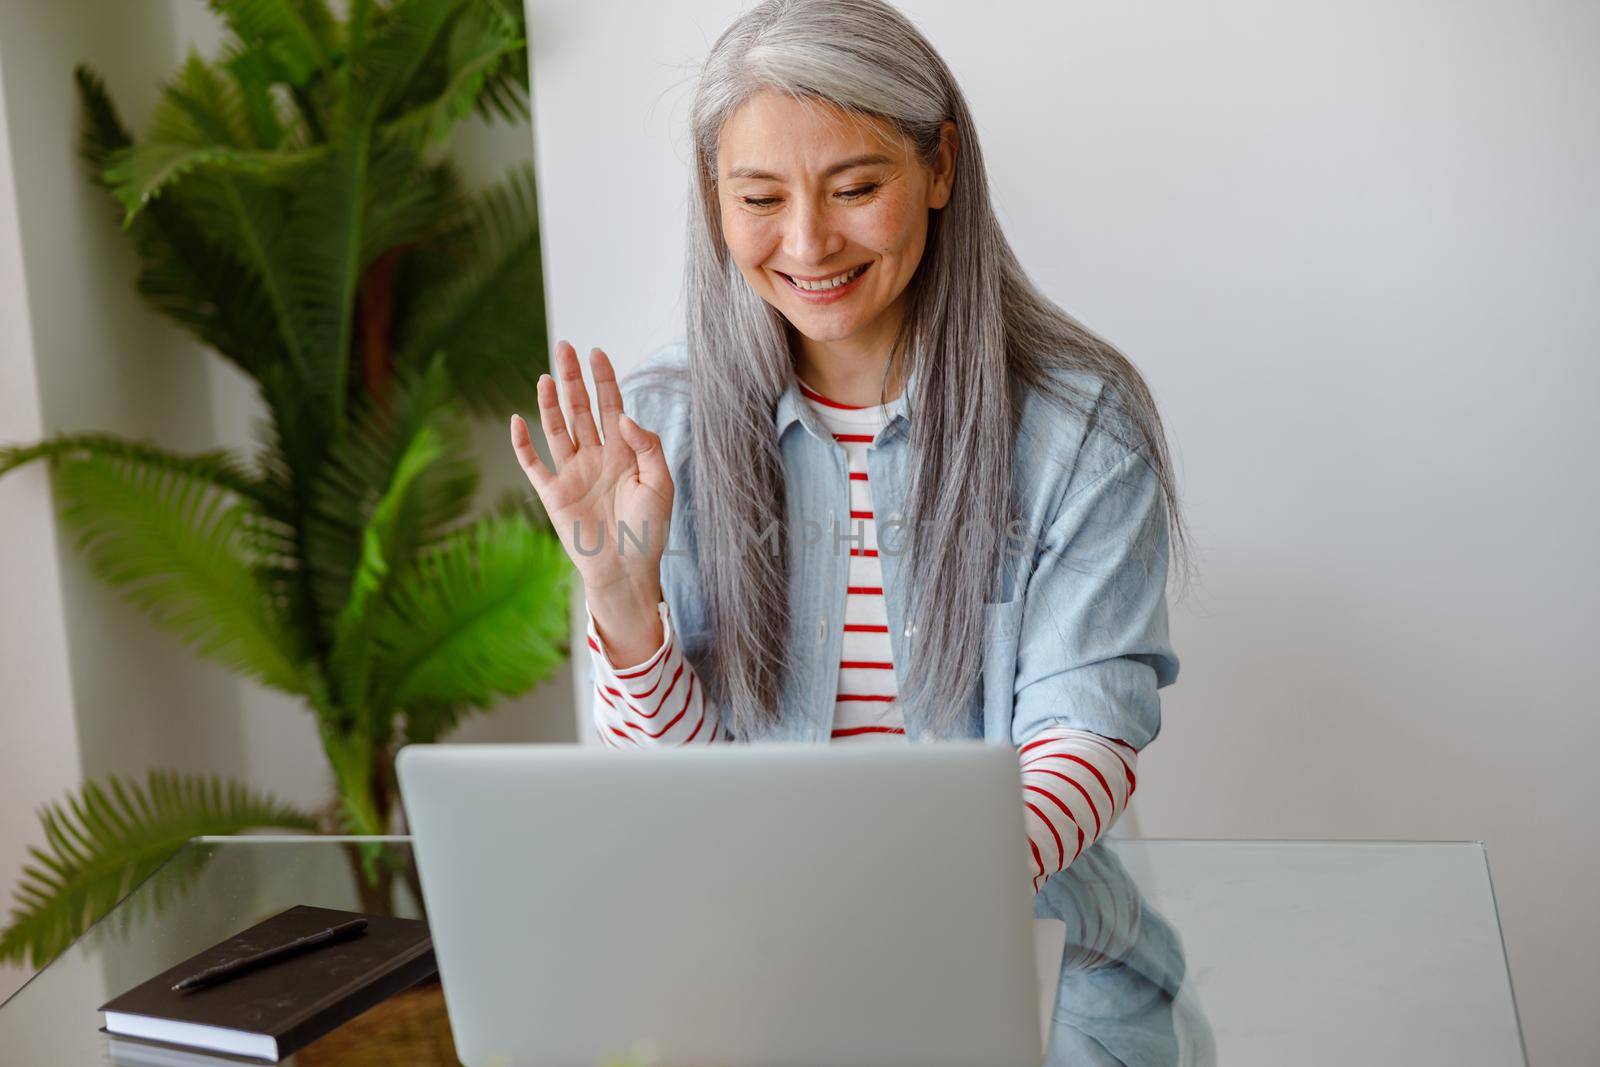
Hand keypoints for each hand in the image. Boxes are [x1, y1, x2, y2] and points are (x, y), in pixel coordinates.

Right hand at [510, 341, 672, 614]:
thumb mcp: (660, 483)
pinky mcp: (553, 494)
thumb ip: (646, 446)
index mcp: (623, 452)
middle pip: (580, 409)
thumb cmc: (649, 530)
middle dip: (573, 378)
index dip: (604, 379)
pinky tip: (518, 420)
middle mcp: (595, 457)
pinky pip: (533, 464)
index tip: (597, 352)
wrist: (626, 570)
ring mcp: (572, 474)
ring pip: (557, 429)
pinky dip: (523, 443)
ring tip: (547, 375)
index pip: (611, 406)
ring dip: (551, 402)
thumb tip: (622, 416)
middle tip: (565, 347)